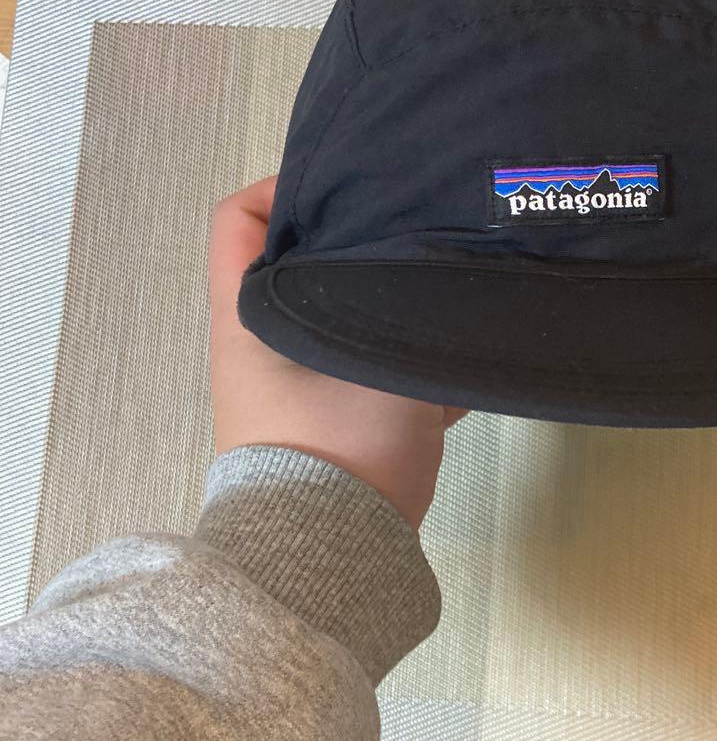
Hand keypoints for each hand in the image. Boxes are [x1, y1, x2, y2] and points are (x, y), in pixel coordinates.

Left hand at [208, 176, 465, 528]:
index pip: (237, 219)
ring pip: (343, 311)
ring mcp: (300, 379)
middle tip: (415, 226)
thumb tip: (453, 279)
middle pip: (300, 260)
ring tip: (443, 283)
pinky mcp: (333, 415)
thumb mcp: (382, 361)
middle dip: (357, 242)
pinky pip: (371, 362)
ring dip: (388, 300)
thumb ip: (414, 311)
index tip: (348, 185)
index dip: (282, 186)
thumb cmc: (339, 448)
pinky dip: (405, 355)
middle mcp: (265, 340)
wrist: (332, 556)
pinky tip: (455, 356)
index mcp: (251, 315)